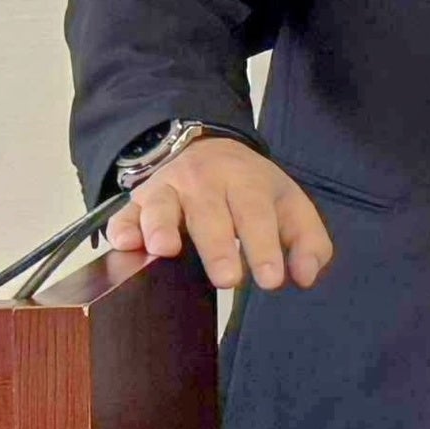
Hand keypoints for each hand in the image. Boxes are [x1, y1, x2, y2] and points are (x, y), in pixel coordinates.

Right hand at [104, 135, 331, 293]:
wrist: (206, 148)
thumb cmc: (253, 191)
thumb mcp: (289, 206)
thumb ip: (307, 242)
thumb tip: (306, 277)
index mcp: (248, 182)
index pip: (258, 214)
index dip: (265, 247)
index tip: (271, 280)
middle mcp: (205, 182)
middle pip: (211, 213)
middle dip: (218, 247)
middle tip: (228, 280)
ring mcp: (167, 189)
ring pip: (162, 206)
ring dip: (160, 227)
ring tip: (164, 250)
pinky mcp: (137, 202)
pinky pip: (124, 214)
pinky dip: (122, 227)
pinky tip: (123, 243)